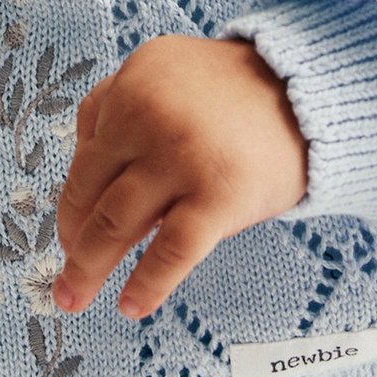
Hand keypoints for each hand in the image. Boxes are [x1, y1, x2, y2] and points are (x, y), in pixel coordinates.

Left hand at [52, 33, 308, 321]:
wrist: (313, 97)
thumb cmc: (236, 93)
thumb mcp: (165, 72)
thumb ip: (119, 106)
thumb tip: (82, 173)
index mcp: (132, 84)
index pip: (85, 154)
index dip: (72, 202)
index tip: (69, 233)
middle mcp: (149, 116)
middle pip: (91, 191)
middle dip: (72, 242)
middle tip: (63, 280)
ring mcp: (183, 157)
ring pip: (118, 223)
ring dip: (89, 268)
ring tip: (76, 298)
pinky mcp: (220, 196)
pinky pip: (170, 251)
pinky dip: (147, 283)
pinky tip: (132, 305)